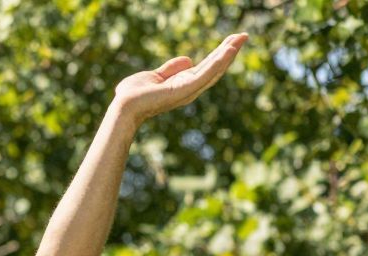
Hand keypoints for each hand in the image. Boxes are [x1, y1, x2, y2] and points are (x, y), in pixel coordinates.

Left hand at [112, 34, 245, 128]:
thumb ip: (172, 68)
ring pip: (213, 70)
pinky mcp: (184, 90)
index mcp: (183, 84)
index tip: (232, 40)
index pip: (206, 66)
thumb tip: (188, 60)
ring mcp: (187, 90)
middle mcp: (189, 89)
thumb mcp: (156, 75)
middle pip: (214, 67)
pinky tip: (227, 51)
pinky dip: (217, 63)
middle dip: (229, 51)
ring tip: (241, 39)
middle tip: (244, 35)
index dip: (220, 54)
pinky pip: (204, 74)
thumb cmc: (134, 95)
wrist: (124, 107)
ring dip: (228, 55)